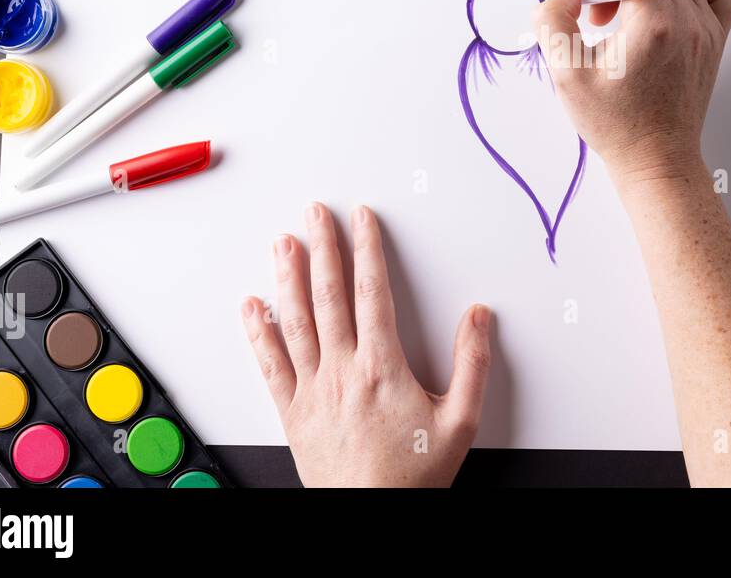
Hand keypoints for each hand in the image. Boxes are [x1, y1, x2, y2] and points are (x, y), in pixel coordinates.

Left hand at [242, 203, 491, 486]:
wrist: (370, 517)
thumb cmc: (412, 477)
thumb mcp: (460, 421)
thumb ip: (472, 365)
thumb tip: (479, 317)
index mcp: (381, 367)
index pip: (371, 293)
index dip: (367, 249)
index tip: (362, 219)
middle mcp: (341, 371)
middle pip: (328, 295)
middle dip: (323, 247)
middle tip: (315, 213)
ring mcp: (312, 390)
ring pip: (295, 321)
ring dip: (287, 277)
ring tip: (283, 243)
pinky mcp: (292, 412)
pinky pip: (270, 364)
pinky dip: (258, 332)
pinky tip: (252, 307)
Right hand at [533, 0, 730, 181]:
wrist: (656, 160)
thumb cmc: (614, 124)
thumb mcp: (566, 74)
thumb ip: (554, 21)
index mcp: (653, 22)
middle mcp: (688, 20)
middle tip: (595, 13)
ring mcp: (707, 29)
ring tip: (625, 15)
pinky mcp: (716, 40)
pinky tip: (669, 7)